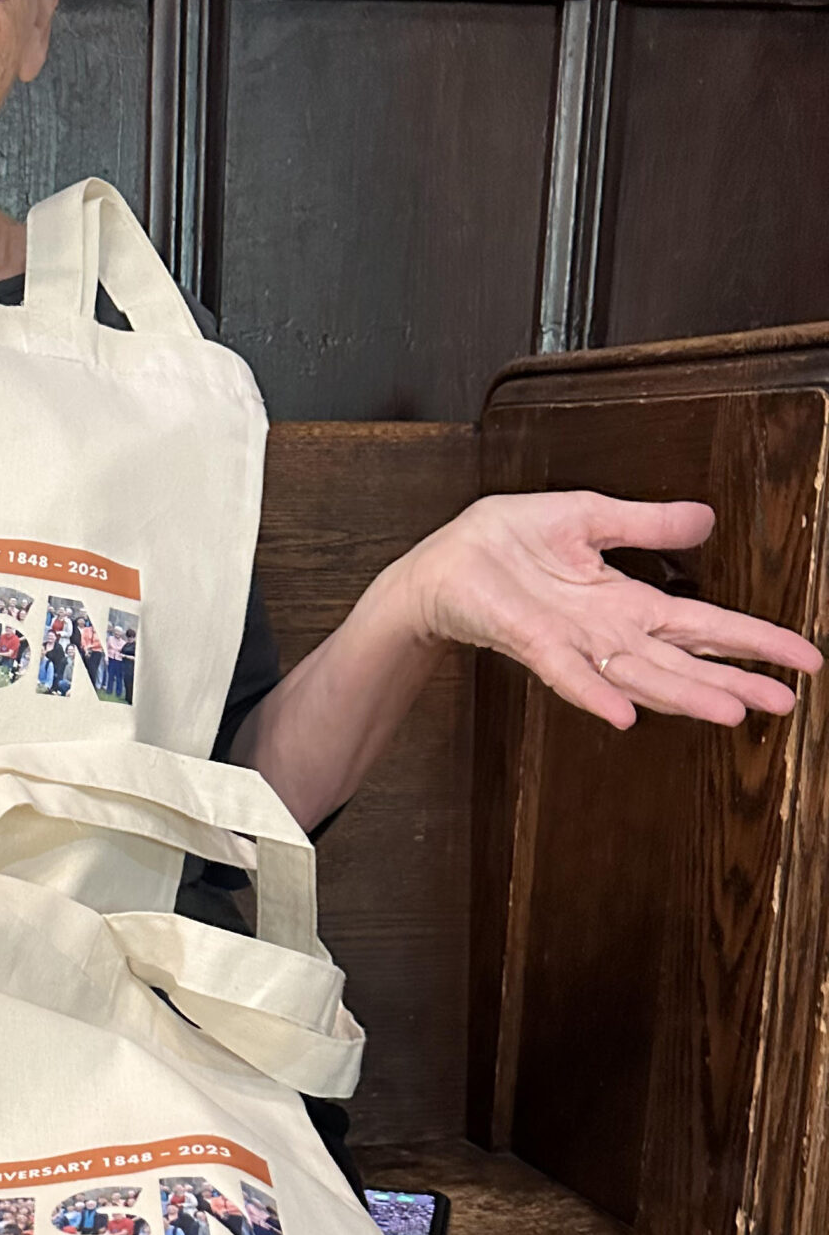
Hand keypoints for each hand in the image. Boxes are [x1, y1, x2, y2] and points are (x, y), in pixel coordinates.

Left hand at [401, 490, 820, 727]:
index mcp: (627, 603)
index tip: (804, 658)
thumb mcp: (589, 517)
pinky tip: (627, 717)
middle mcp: (609, 634)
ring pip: (641, 677)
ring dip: (685, 696)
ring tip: (734, 712)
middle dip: (736, 681)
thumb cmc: (506, 543)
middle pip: (685, 663)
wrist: (442, 563)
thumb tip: (707, 519)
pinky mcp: (533, 643)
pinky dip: (598, 694)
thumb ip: (646, 524)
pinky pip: (570, 675)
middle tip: (787, 701)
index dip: (753, 640)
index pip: (704, 625)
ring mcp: (574, 645)